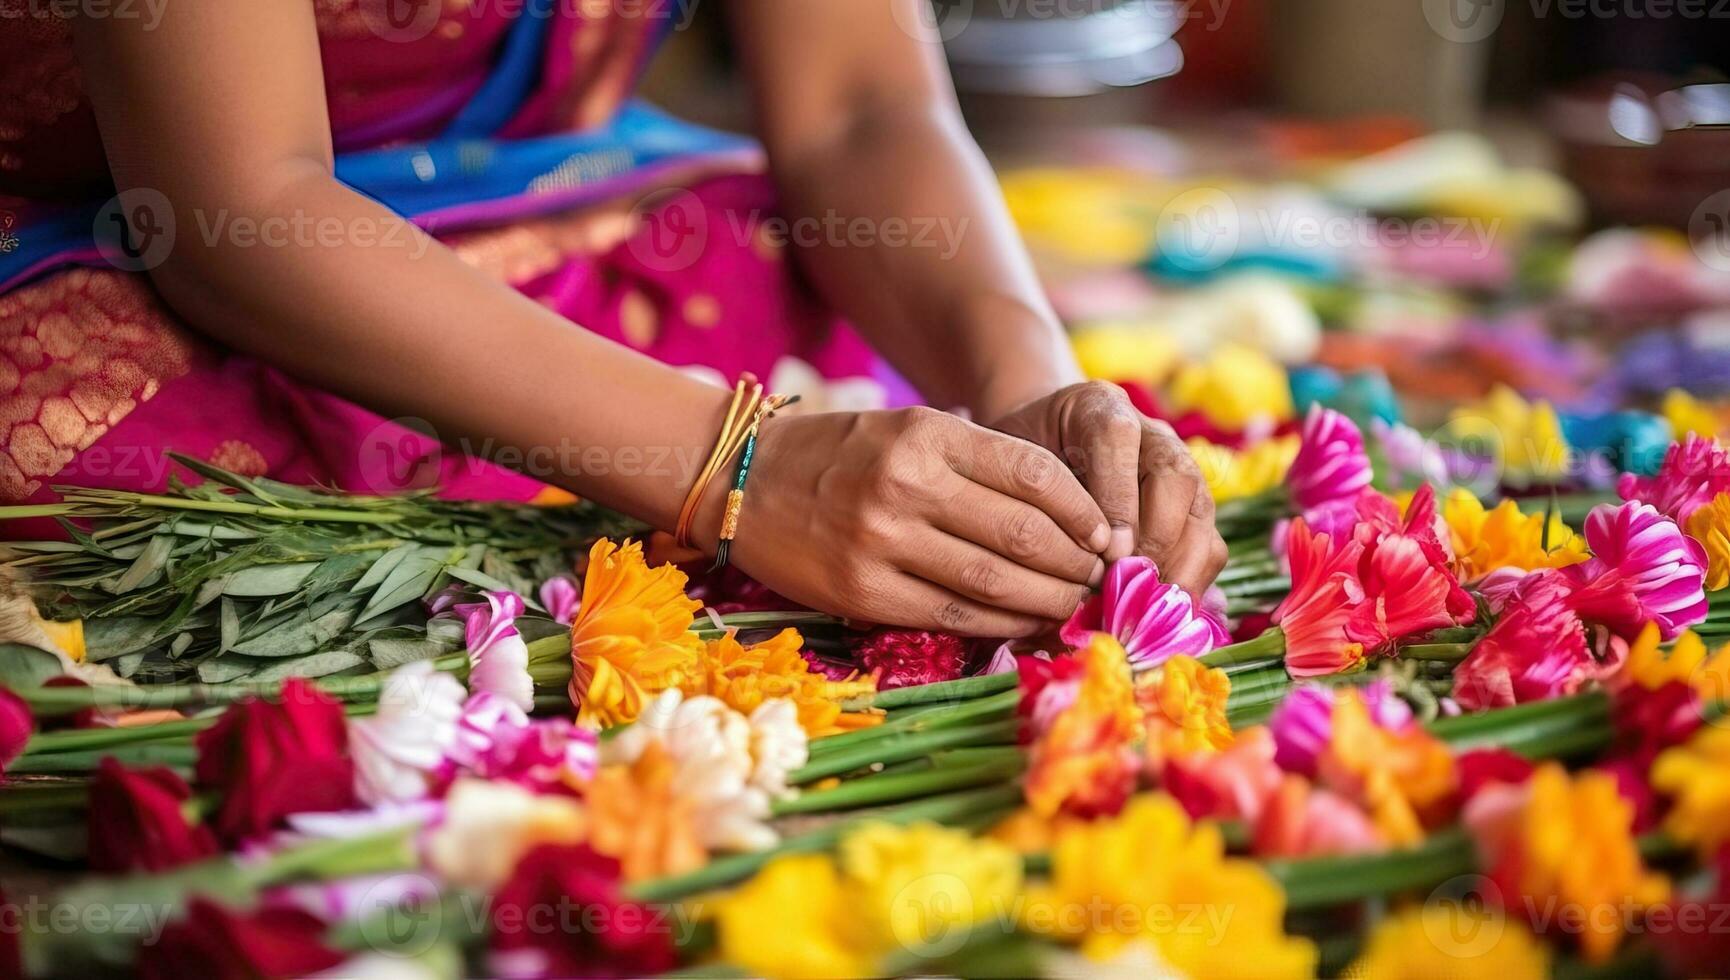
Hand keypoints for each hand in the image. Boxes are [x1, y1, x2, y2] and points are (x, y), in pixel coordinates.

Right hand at [719, 407, 1109, 635]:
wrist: (741, 480)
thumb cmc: (840, 453)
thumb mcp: (908, 428)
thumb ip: (978, 462)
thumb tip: (1068, 516)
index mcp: (925, 434)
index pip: (1034, 475)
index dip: (1083, 511)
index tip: (1105, 534)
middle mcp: (905, 485)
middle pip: (1024, 534)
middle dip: (1077, 563)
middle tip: (1103, 577)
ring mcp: (881, 543)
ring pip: (995, 583)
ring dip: (1049, 600)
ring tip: (1074, 604)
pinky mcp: (862, 593)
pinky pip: (952, 616)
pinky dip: (1001, 623)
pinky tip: (1025, 622)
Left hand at [988, 381, 1228, 596]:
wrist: (1050, 443)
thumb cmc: (1027, 461)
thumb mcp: (1017, 465)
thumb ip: (1035, 498)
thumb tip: (1069, 574)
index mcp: (1100, 407)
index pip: (1117, 438)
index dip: (1116, 500)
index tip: (1106, 554)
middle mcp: (1151, 434)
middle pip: (1176, 477)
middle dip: (1155, 540)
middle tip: (1128, 588)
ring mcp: (1181, 470)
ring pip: (1200, 512)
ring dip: (1179, 567)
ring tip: (1147, 608)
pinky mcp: (1194, 510)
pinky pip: (1209, 544)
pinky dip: (1191, 581)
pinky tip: (1161, 612)